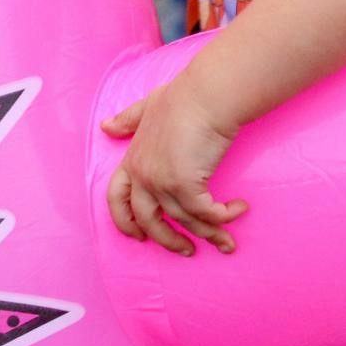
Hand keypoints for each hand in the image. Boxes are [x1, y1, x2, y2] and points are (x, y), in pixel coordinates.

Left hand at [101, 75, 247, 256]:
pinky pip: (206, 214)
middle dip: (169, 241)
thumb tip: (106, 126)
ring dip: (209, 234)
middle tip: (188, 250)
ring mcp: (163, 183)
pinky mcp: (187, 185)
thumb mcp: (147, 105)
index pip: (116, 199)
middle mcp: (144, 176)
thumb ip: (128, 119)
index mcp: (132, 160)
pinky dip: (224, 217)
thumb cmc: (183, 96)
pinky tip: (238, 209)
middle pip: (149, 221)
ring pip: (185, 222)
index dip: (125, 222)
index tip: (139, 237)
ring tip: (226, 241)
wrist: (207, 94)